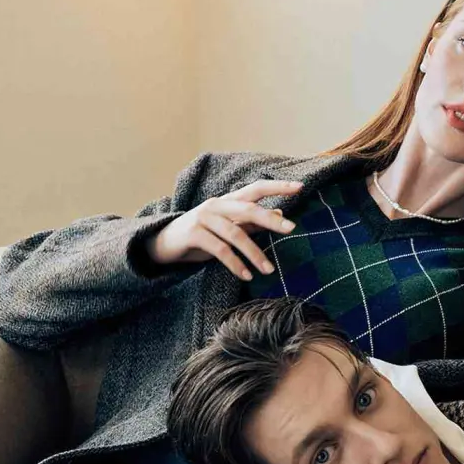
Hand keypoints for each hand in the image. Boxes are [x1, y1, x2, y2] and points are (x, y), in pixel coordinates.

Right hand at [145, 179, 304, 275]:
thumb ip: (251, 222)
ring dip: (254, 254)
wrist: (163, 244)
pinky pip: (220, 250)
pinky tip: (246, 275)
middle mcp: (217, 205)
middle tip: (292, 229)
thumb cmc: (200, 237)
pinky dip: (235, 264)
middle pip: (249, 208)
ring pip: (236, 233)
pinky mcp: (194, 234)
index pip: (256, 188)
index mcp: (228, 201)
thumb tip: (280, 214)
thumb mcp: (227, 228)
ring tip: (268, 270)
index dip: (278, 187)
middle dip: (271, 219)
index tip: (300, 188)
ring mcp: (204, 218)